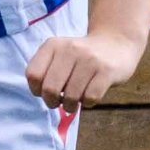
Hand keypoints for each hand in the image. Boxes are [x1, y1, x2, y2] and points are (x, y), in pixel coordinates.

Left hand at [26, 21, 142, 113]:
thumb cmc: (82, 58)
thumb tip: (43, 97)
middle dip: (52, 102)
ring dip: (71, 106)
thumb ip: (46, 72)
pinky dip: (88, 103)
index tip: (45, 91)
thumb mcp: (60, 54)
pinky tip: (90, 95)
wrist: (116, 43)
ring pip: (70, 97)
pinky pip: (90, 98)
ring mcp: (89, 59)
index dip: (36, 90)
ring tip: (75, 101)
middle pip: (50, 89)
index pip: (33, 75)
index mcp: (53, 45)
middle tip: (59, 102)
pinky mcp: (106, 71)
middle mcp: (70, 49)